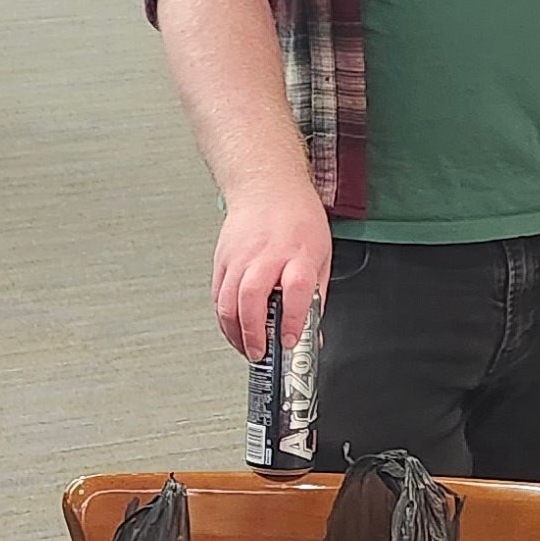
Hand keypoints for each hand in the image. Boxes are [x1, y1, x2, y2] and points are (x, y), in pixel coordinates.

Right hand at [211, 185, 331, 359]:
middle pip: (252, 296)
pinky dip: (225, 319)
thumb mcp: (320, 256)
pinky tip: (235, 330)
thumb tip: (311, 334)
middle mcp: (266, 255)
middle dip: (254, 331)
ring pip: (228, 301)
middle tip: (261, 353)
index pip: (295, 289)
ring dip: (235, 332)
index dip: (292, 319)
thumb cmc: (297, 219)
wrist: (268, 187)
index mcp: (298, 254)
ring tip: (247, 348)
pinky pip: (218, 296)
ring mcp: (240, 257)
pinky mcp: (223, 260)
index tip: (290, 340)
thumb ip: (315, 297)